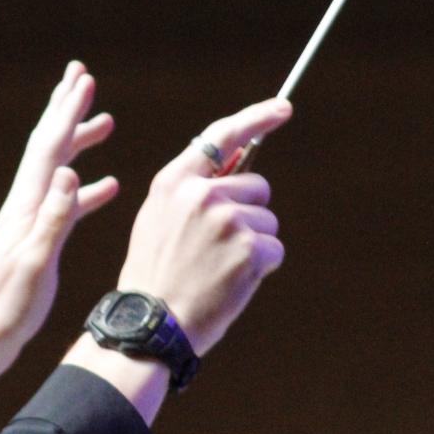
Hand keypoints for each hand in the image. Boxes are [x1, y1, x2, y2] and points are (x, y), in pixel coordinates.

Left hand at [0, 63, 117, 433]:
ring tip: (105, 124)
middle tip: (82, 77)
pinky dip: (85, 187)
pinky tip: (106, 187)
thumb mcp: (35, 263)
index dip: (69, 111)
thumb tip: (71, 172)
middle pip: (48, 145)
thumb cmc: (5, 308)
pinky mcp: (34, 241)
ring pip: (58, 168)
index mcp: (27, 205)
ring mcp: (29, 221)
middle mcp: (25, 205)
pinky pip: (65, 202)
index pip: (51, 146)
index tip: (84, 79)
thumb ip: (54, 218)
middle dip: (66, 110)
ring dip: (79, 142)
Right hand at [116, 98, 290, 352]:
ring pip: (267, 221)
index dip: (256, 117)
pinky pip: (274, 249)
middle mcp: (201, 193)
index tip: (282, 108)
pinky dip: (261, 267)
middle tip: (218, 249)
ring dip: (254, 245)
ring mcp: (227, 219)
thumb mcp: (159, 219)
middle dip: (249, 213)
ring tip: (218, 269)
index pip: (221, 136)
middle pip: (257, 186)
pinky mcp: (248, 248)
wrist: (151, 325)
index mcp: (174, 181)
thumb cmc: (156, 276)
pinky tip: (231, 282)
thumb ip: (192, 189)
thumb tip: (236, 160)